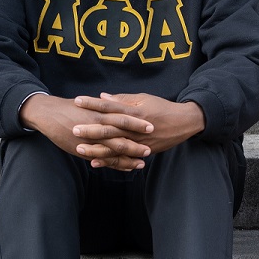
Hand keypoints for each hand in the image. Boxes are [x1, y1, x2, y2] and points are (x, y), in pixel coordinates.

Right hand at [19, 93, 152, 170]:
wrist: (48, 113)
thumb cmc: (72, 107)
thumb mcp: (92, 104)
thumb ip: (107, 107)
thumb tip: (121, 105)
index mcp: (101, 112)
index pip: (123, 118)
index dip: (138, 123)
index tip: (153, 126)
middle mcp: (96, 126)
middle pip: (121, 136)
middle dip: (136, 144)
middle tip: (150, 149)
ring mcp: (90, 139)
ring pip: (112, 151)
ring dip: (128, 158)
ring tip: (142, 163)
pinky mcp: (83, 149)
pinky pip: (102, 159)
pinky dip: (114, 164)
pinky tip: (125, 168)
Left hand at [71, 92, 205, 165]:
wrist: (184, 123)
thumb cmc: (163, 108)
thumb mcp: (144, 98)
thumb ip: (123, 99)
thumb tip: (103, 96)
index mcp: (135, 111)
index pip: (110, 107)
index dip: (93, 104)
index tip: (77, 101)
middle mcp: (135, 128)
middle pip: (110, 129)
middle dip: (91, 129)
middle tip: (74, 129)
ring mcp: (139, 142)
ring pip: (114, 147)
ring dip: (96, 148)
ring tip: (79, 148)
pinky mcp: (142, 152)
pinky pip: (123, 158)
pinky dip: (109, 161)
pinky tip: (95, 162)